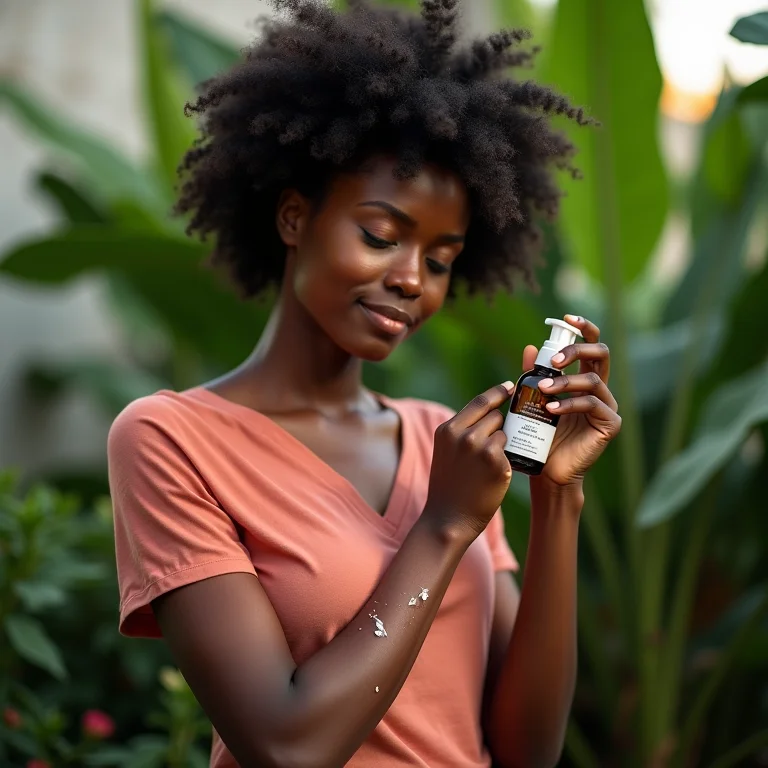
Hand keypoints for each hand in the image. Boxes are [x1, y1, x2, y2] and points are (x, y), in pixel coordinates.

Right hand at [425, 383, 514, 538]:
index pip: (479, 402)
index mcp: (448, 429)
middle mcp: (463, 434)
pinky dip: (507, 459)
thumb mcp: (446, 452)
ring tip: (488, 465)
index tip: (510, 387)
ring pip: (504, 432)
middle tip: (495, 441)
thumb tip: (490, 413)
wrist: (449, 519)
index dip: (497, 392)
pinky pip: (510, 450)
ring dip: (502, 443)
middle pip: (494, 415)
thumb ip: (462, 431)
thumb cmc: (449, 486)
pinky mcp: (497, 462)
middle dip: (499, 424)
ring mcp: (480, 447)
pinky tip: (495, 474)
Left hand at [524, 314, 621, 487]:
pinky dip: (570, 404)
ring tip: (543, 391)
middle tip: (554, 360)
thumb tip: (531, 347)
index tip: (566, 318)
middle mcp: (600, 389)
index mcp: (585, 378)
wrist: (547, 469)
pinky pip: (592, 405)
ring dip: (565, 382)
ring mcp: (608, 406)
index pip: (591, 345)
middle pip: (601, 354)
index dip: (584, 328)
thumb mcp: (534, 399)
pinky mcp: (610, 424)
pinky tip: (551, 409)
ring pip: (593, 380)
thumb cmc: (541, 433)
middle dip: (577, 350)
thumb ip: (534, 374)